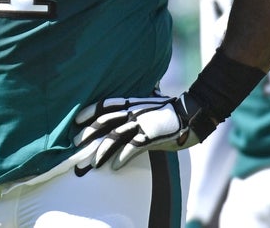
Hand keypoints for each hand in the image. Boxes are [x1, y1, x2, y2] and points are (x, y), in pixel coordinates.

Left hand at [73, 93, 213, 172]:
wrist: (193, 113)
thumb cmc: (172, 111)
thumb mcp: (150, 104)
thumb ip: (136, 108)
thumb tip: (126, 113)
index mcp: (132, 102)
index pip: (105, 105)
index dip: (89, 112)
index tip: (76, 120)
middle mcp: (133, 111)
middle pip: (104, 122)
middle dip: (89, 134)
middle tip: (75, 146)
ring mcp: (142, 123)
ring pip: (115, 137)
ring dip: (101, 151)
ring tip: (92, 164)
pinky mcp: (151, 135)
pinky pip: (132, 148)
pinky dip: (122, 158)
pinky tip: (114, 167)